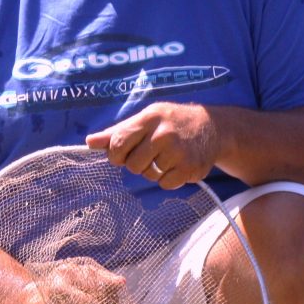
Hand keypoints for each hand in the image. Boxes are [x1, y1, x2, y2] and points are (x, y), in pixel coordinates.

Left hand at [85, 101, 217, 189]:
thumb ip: (118, 132)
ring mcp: (178, 152)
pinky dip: (168, 179)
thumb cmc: (172, 122)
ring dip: (153, 170)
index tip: (122, 154)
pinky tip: (177, 165)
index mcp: (149, 118)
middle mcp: (163, 134)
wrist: (213, 128)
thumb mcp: (146, 119)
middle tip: (149, 155)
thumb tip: (89, 142)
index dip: (116, 154)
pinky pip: (164, 184)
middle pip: (132, 164)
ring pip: (148, 175)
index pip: (118, 143)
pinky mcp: (189, 169)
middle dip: (136, 164)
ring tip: (166, 157)